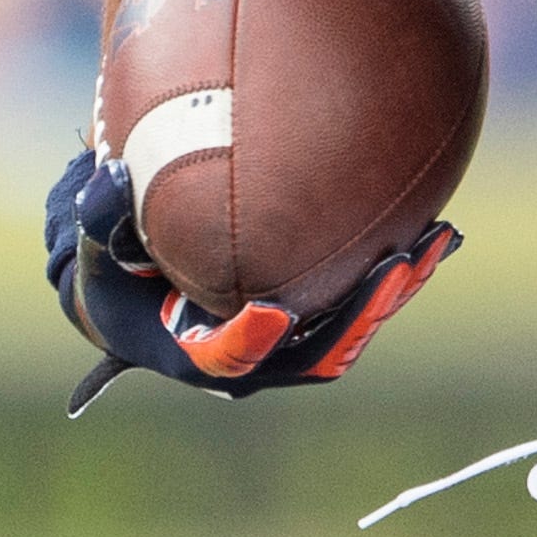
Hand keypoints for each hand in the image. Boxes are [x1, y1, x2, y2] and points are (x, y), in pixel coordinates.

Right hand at [45, 148, 458, 415]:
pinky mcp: (316, 318)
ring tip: (438, 240)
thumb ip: (104, 218)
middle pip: (317, 350)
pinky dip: (399, 270)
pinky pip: (364, 301)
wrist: (139, 292)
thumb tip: (111, 177)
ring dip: (396, 289)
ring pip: (354, 328)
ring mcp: (290, 342)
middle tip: (397, 265)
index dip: (253, 339)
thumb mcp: (99, 245)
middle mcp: (253, 359)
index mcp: (196, 355)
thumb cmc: (114, 267)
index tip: (276, 312)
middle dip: (361, 312)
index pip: (230, 357)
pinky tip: (437, 227)